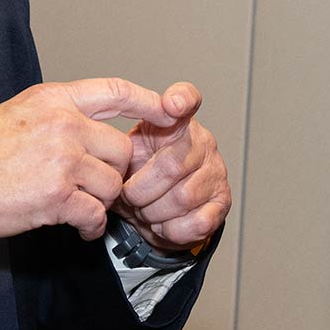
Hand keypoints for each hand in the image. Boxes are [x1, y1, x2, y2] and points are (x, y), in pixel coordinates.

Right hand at [0, 77, 173, 239]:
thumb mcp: (18, 115)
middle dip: (114, 172)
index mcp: (53, 99)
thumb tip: (94, 130)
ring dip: (101, 201)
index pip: (115, 90)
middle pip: (122, 148)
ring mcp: (60, 158)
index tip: (172, 111)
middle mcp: (61, 123)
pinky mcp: (56, 195)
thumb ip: (58, 117)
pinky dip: (91, 227)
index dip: (149, 101)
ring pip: (113, 184)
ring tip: (78, 206)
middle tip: (94, 185)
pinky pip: (96, 214)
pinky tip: (79, 227)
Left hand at [112, 82, 229, 251]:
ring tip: (145, 210)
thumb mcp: (126, 154)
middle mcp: (202, 144)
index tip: (171, 104)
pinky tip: (163, 224)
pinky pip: (197, 222)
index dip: (182, 99)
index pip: (187, 99)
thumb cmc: (140, 177)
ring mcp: (216, 173)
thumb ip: (118, 146)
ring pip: (183, 198)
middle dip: (142, 190)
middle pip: (173, 165)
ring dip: (154, 212)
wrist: (153, 214)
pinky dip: (172, 230)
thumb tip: (107, 149)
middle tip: (131, 197)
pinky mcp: (221, 204)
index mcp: (176, 124)